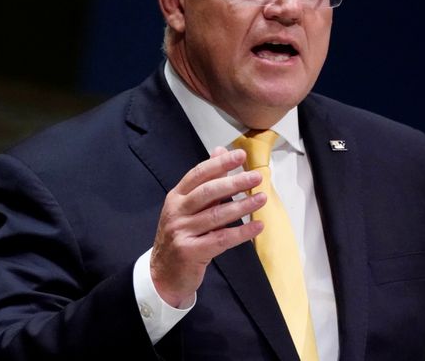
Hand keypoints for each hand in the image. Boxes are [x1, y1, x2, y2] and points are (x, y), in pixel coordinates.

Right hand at [150, 147, 266, 306]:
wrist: (162, 274)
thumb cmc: (181, 236)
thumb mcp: (188, 207)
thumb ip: (206, 181)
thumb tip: (220, 151)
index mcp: (176, 197)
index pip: (198, 174)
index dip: (219, 163)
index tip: (240, 155)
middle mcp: (176, 212)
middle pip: (208, 192)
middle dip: (234, 183)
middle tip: (256, 177)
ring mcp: (181, 232)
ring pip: (216, 215)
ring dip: (242, 206)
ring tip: (262, 199)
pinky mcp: (190, 252)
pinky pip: (221, 239)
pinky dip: (241, 232)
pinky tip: (257, 226)